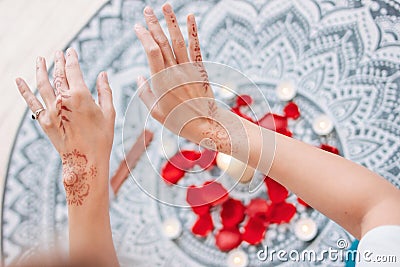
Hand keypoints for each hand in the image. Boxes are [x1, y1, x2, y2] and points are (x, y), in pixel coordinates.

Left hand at [16, 48, 115, 204]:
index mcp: (81, 96)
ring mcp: (52, 110)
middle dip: (58, 61)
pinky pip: (31, 103)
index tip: (70, 52)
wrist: (86, 161)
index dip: (71, 59)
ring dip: (40, 69)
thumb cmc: (102, 138)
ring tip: (40, 59)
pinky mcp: (44, 121)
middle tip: (58, 53)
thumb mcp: (109, 113)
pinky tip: (19, 80)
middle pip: (58, 74)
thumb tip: (102, 74)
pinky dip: (24, 91)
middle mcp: (63, 100)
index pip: (73, 70)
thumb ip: (105, 91)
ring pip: (42, 84)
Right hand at [135, 4, 234, 151]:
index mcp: (162, 80)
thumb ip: (145, 93)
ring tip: (165, 6)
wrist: (205, 124)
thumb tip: (139, 77)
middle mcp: (175, 70)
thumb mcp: (156, 111)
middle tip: (146, 10)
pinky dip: (193, 31)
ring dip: (171, 22)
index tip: (137, 27)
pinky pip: (196, 47)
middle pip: (163, 42)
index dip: (144, 36)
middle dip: (153, 24)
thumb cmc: (178, 120)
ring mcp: (188, 68)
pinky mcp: (199, 69)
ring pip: (178, 40)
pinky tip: (191, 17)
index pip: (152, 51)